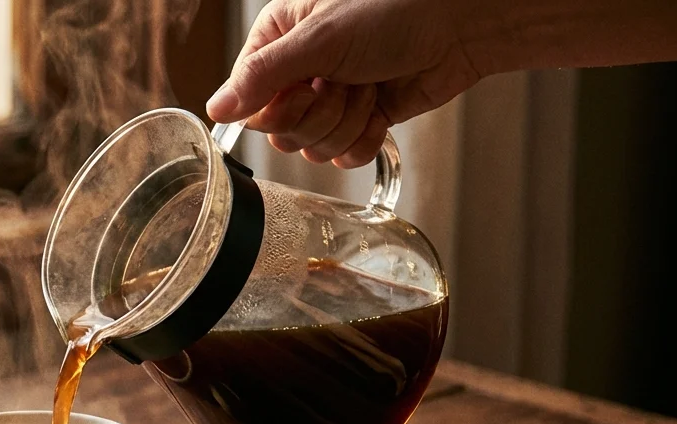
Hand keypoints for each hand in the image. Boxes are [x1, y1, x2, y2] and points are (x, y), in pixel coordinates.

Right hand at [207, 0, 500, 167]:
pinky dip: (365, 140)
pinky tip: (380, 111)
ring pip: (313, 148)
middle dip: (320, 115)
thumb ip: (263, 77)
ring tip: (370, 87)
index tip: (309, 86)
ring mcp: (330, 99)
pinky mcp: (360, 120)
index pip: (250, 103)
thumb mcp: (319, 40)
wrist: (460, 24)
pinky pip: (342, 157)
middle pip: (281, 132)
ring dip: (348, 123)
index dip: (279, 108)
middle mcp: (299, 72)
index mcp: (277, 41)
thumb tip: (216, 110)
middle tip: (344, 83)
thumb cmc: (394, 10)